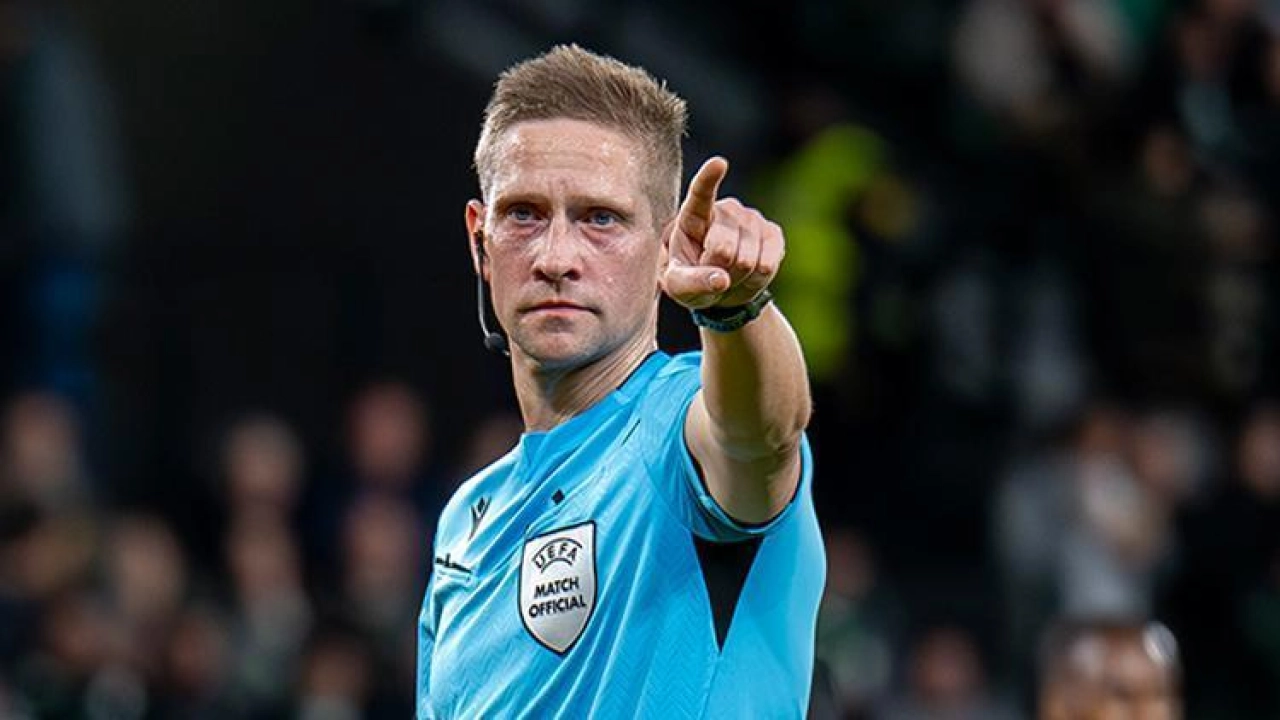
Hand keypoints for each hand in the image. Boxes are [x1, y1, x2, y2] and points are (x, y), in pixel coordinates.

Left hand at [661, 157, 784, 309]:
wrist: (719, 285)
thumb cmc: (691, 279)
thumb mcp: (678, 286)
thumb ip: (692, 283)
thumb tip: (721, 280)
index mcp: (693, 215)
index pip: (700, 193)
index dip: (709, 178)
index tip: (719, 163)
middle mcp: (725, 210)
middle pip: (723, 249)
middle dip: (717, 272)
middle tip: (711, 274)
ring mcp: (751, 219)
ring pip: (748, 261)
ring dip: (737, 279)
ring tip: (728, 274)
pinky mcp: (773, 233)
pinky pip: (768, 265)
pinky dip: (756, 280)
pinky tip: (747, 275)